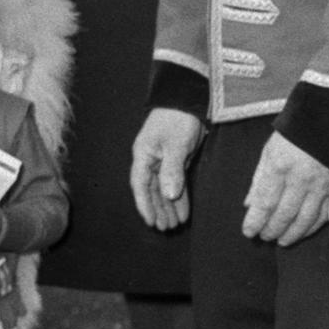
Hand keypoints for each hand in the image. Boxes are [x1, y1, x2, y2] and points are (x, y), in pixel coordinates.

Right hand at [130, 107, 203, 230]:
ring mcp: (163, 160)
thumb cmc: (178, 119)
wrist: (187, 99)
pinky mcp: (176, 159)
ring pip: (163, 188)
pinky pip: (175, 182)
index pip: (141, 185)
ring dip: (168, 206)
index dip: (145, 205)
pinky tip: (183, 210)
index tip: (151, 222)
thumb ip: (172, 170)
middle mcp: (150, 160)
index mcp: (143, 155)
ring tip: (174, 224)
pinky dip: (179, 196)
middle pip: (151, 190)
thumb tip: (168, 195)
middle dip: (158, 209)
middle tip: (166, 229)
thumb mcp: (176, 145)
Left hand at [243, 133, 328, 245]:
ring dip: (292, 233)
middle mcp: (300, 179)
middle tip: (263, 238)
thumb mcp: (267, 154)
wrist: (322, 124)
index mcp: (279, 168)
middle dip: (272, 230)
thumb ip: (258, 181)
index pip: (265, 202)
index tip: (248, 232)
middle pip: (284, 213)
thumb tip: (249, 206)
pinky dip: (311, 227)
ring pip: (305, 218)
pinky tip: (302, 233)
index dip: (256, 221)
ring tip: (280, 241)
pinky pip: (324, 214)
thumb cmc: (290, 138)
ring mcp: (320, 185)